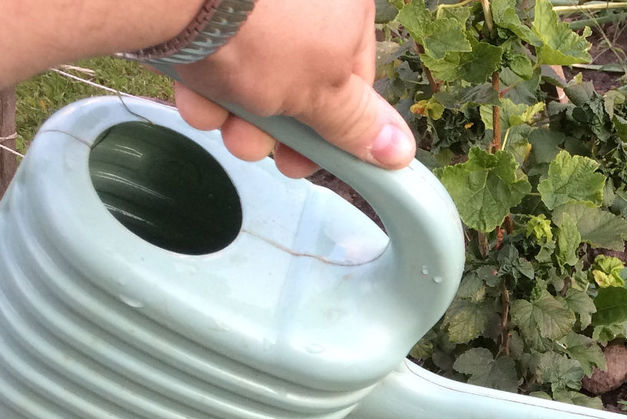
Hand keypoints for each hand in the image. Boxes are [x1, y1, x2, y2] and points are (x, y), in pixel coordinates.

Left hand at [170, 0, 414, 176]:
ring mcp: (250, 1)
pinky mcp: (205, 6)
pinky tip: (192, 94)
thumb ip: (358, 123)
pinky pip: (213, 48)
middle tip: (249, 145)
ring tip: (216, 120)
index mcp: (344, 7)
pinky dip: (203, 79)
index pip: (351, 80)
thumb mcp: (322, 91)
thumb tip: (401, 153)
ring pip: (250, 70)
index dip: (331, 130)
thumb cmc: (264, 33)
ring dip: (233, 112)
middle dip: (272, 127)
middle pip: (296, 80)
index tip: (306, 162)